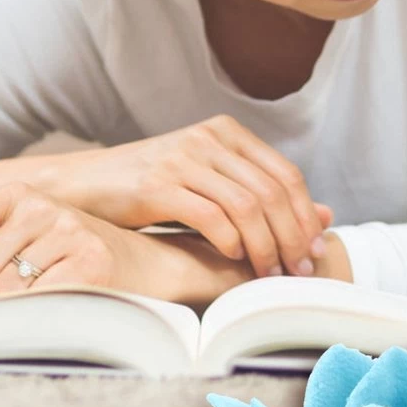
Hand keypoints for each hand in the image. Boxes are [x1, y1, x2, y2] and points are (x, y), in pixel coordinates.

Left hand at [0, 182, 138, 297]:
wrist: (143, 263)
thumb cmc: (72, 258)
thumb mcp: (28, 237)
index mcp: (19, 194)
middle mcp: (42, 206)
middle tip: (20, 288)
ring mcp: (67, 231)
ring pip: (5, 292)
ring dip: (18, 304)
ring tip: (49, 291)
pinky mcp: (88, 262)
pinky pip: (36, 304)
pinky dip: (41, 314)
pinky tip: (63, 300)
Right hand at [41, 115, 332, 278]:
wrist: (80, 184)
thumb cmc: (150, 189)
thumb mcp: (210, 183)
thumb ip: (261, 194)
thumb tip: (326, 215)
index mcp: (225, 132)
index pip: (284, 174)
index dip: (304, 216)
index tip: (313, 251)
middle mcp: (207, 139)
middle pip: (271, 191)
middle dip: (291, 236)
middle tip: (298, 270)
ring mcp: (182, 159)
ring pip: (246, 205)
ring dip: (265, 246)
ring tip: (270, 274)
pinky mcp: (156, 184)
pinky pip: (210, 214)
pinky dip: (231, 241)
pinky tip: (235, 258)